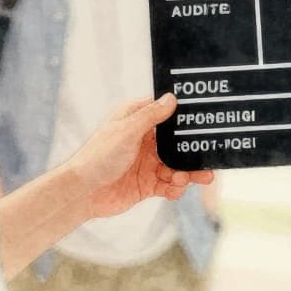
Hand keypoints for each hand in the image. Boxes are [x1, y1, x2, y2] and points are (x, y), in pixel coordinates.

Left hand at [71, 94, 214, 218]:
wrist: (82, 193)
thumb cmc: (98, 156)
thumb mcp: (127, 131)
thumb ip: (151, 116)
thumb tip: (172, 97)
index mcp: (137, 121)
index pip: (166, 113)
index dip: (185, 118)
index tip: (205, 121)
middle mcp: (144, 141)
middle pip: (177, 144)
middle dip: (192, 152)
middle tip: (208, 159)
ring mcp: (147, 163)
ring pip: (177, 166)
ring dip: (187, 173)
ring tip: (194, 178)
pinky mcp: (147, 184)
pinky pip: (168, 185)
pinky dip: (176, 188)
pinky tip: (176, 189)